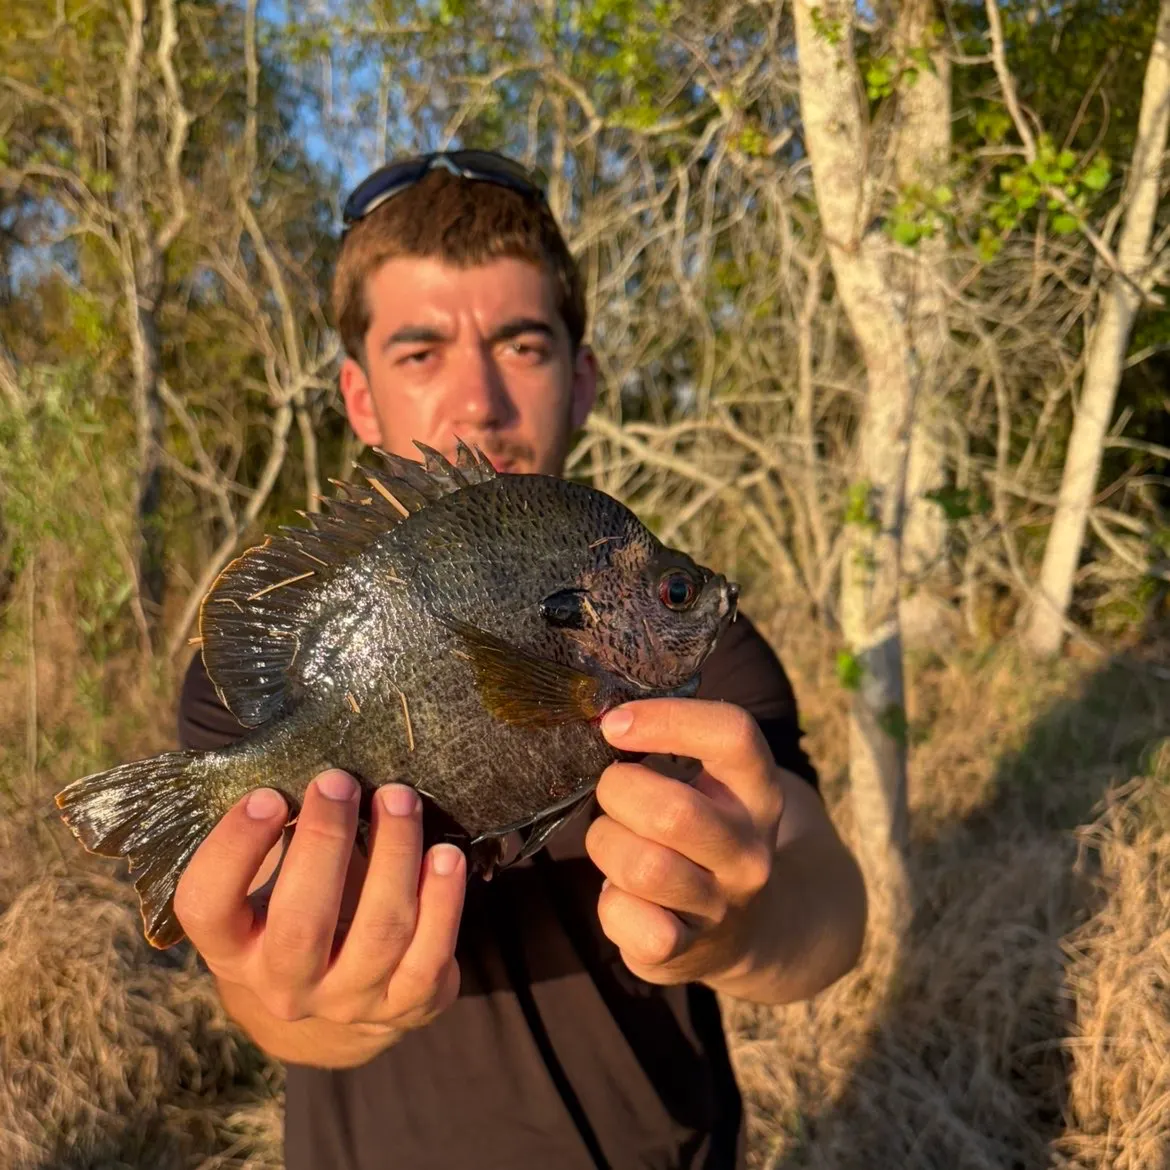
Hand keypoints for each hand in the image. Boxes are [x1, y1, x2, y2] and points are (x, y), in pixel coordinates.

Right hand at [174, 770, 464, 1034]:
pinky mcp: (406, 1006)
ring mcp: (347, 1001)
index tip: (269, 795)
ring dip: (394, 854)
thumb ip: (277, 829)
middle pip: (302, 922)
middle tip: (340, 781)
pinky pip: (429, 956)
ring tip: (400, 798)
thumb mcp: (268, 881)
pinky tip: (445, 855)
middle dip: (326, 842)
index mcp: (232, 948)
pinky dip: (443, 901)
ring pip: (378, 932)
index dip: (234, 850)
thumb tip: (301, 746)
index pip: (207, 907)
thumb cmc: (298, 905)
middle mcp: (283, 986)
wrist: (339, 998)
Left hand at [585, 699, 784, 986]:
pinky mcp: (683, 952)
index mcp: (758, 792)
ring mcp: (720, 906)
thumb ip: (672, 750)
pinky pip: (625, 918)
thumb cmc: (705, 836)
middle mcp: (749, 850)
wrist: (746, 932)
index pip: (732, 736)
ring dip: (606, 842)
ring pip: (642, 866)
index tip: (614, 723)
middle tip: (612, 791)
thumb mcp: (715, 787)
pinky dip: (609, 902)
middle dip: (618, 792)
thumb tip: (603, 718)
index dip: (667, 718)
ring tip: (615, 840)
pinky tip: (623, 895)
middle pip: (673, 811)